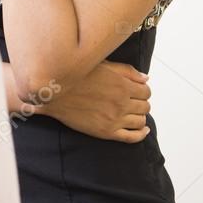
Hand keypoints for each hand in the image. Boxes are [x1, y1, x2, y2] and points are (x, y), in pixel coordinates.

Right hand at [30, 61, 151, 142]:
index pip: (146, 91)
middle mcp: (121, 103)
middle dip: (141, 102)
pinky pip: (132, 137)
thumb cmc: (78, 75)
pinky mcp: (107, 132)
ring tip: (133, 112)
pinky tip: (143, 129)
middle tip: (133, 100)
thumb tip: (146, 78)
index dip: (143, 90)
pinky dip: (141, 134)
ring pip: (141, 121)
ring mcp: (115, 119)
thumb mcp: (104, 65)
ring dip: (140, 116)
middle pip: (145, 106)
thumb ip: (127, 71)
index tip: (138, 90)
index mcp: (122, 85)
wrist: (56, 92)